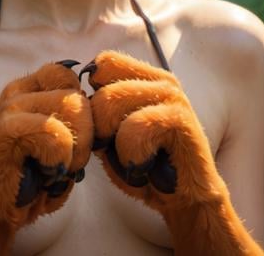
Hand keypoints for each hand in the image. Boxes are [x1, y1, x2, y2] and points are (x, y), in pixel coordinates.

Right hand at [0, 60, 92, 254]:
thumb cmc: (30, 181)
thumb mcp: (58, 141)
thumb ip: (74, 118)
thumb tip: (100, 106)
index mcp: (28, 89)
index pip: (69, 74)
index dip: (81, 109)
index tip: (70, 140)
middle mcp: (18, 91)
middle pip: (78, 95)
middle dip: (83, 136)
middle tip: (62, 162)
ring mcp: (11, 107)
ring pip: (73, 108)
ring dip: (74, 150)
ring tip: (53, 168)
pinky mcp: (7, 128)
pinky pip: (56, 133)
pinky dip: (59, 159)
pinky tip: (43, 173)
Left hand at [81, 50, 263, 255]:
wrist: (188, 202)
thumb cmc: (145, 167)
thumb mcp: (113, 136)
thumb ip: (97, 114)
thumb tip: (75, 101)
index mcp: (145, 78)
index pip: (104, 62)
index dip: (92, 94)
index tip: (103, 128)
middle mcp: (160, 80)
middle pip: (100, 86)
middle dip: (98, 128)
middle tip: (118, 153)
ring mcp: (172, 96)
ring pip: (110, 103)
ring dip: (113, 144)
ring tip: (132, 159)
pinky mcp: (180, 119)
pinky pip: (134, 128)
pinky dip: (131, 156)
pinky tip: (145, 168)